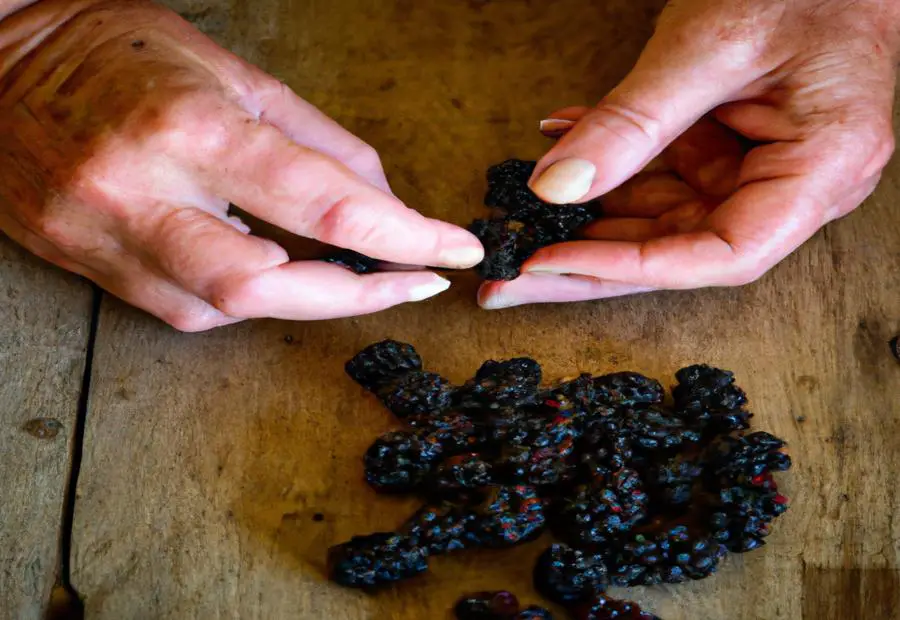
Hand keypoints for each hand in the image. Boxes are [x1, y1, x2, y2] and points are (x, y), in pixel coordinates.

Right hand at [0, 0, 482, 330]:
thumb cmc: (121, 51)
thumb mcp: (236, 74)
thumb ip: (318, 144)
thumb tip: (384, 204)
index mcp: (193, 128)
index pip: (325, 203)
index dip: (405, 237)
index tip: (453, 250)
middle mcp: (143, 190)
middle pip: (269, 286)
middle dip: (358, 296)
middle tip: (413, 283)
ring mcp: (103, 235)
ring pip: (225, 309)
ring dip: (303, 298)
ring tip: (345, 268)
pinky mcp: (83, 265)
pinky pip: (184, 309)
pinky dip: (241, 297)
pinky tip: (261, 264)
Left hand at [478, 0, 897, 309]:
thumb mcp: (709, 46)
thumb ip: (633, 122)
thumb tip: (555, 186)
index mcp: (822, 170)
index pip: (720, 254)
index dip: (630, 268)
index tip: (552, 261)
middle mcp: (796, 185)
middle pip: (678, 248)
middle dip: (586, 260)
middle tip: (510, 278)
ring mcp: (762, 168)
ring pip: (660, 215)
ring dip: (587, 208)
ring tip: (519, 213)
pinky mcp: (733, 149)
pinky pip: (663, 171)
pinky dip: (610, 159)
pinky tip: (562, 141)